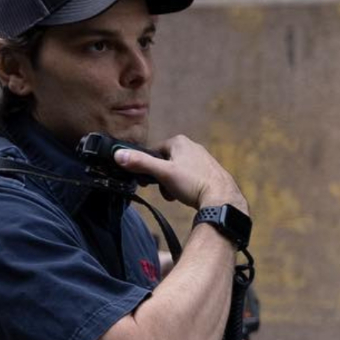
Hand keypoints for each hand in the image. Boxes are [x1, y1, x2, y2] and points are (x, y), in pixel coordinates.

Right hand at [112, 134, 245, 213]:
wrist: (221, 198)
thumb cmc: (192, 183)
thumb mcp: (163, 173)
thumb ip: (141, 163)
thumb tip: (118, 154)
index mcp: (179, 142)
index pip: (154, 152)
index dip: (149, 168)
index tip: (150, 182)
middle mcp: (192, 146)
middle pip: (165, 162)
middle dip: (162, 178)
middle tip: (165, 191)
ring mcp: (202, 158)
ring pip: (177, 171)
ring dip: (172, 184)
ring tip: (178, 195)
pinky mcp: (209, 171)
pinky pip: (189, 178)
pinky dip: (185, 187)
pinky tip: (189, 196)